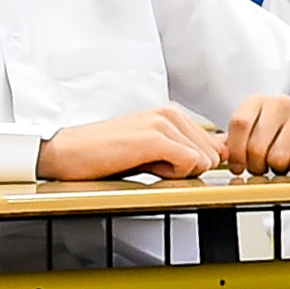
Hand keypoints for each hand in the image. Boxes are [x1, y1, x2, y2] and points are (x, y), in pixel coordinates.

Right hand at [38, 107, 222, 180]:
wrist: (68, 154)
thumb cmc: (106, 155)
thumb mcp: (153, 152)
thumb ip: (187, 150)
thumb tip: (221, 156)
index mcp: (172, 115)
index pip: (214, 146)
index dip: (194, 165)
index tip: (167, 165)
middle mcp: (171, 114)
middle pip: (212, 156)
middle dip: (188, 169)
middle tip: (153, 165)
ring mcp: (163, 124)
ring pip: (203, 161)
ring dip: (177, 172)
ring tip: (145, 164)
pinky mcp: (155, 138)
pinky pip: (189, 163)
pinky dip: (172, 174)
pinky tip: (146, 167)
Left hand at [220, 95, 289, 174]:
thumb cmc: (281, 138)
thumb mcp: (255, 135)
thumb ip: (234, 142)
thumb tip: (218, 152)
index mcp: (259, 101)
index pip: (240, 124)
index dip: (236, 151)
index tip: (239, 167)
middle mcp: (281, 102)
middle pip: (257, 145)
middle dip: (257, 165)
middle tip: (264, 167)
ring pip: (278, 155)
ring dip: (278, 168)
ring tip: (283, 165)